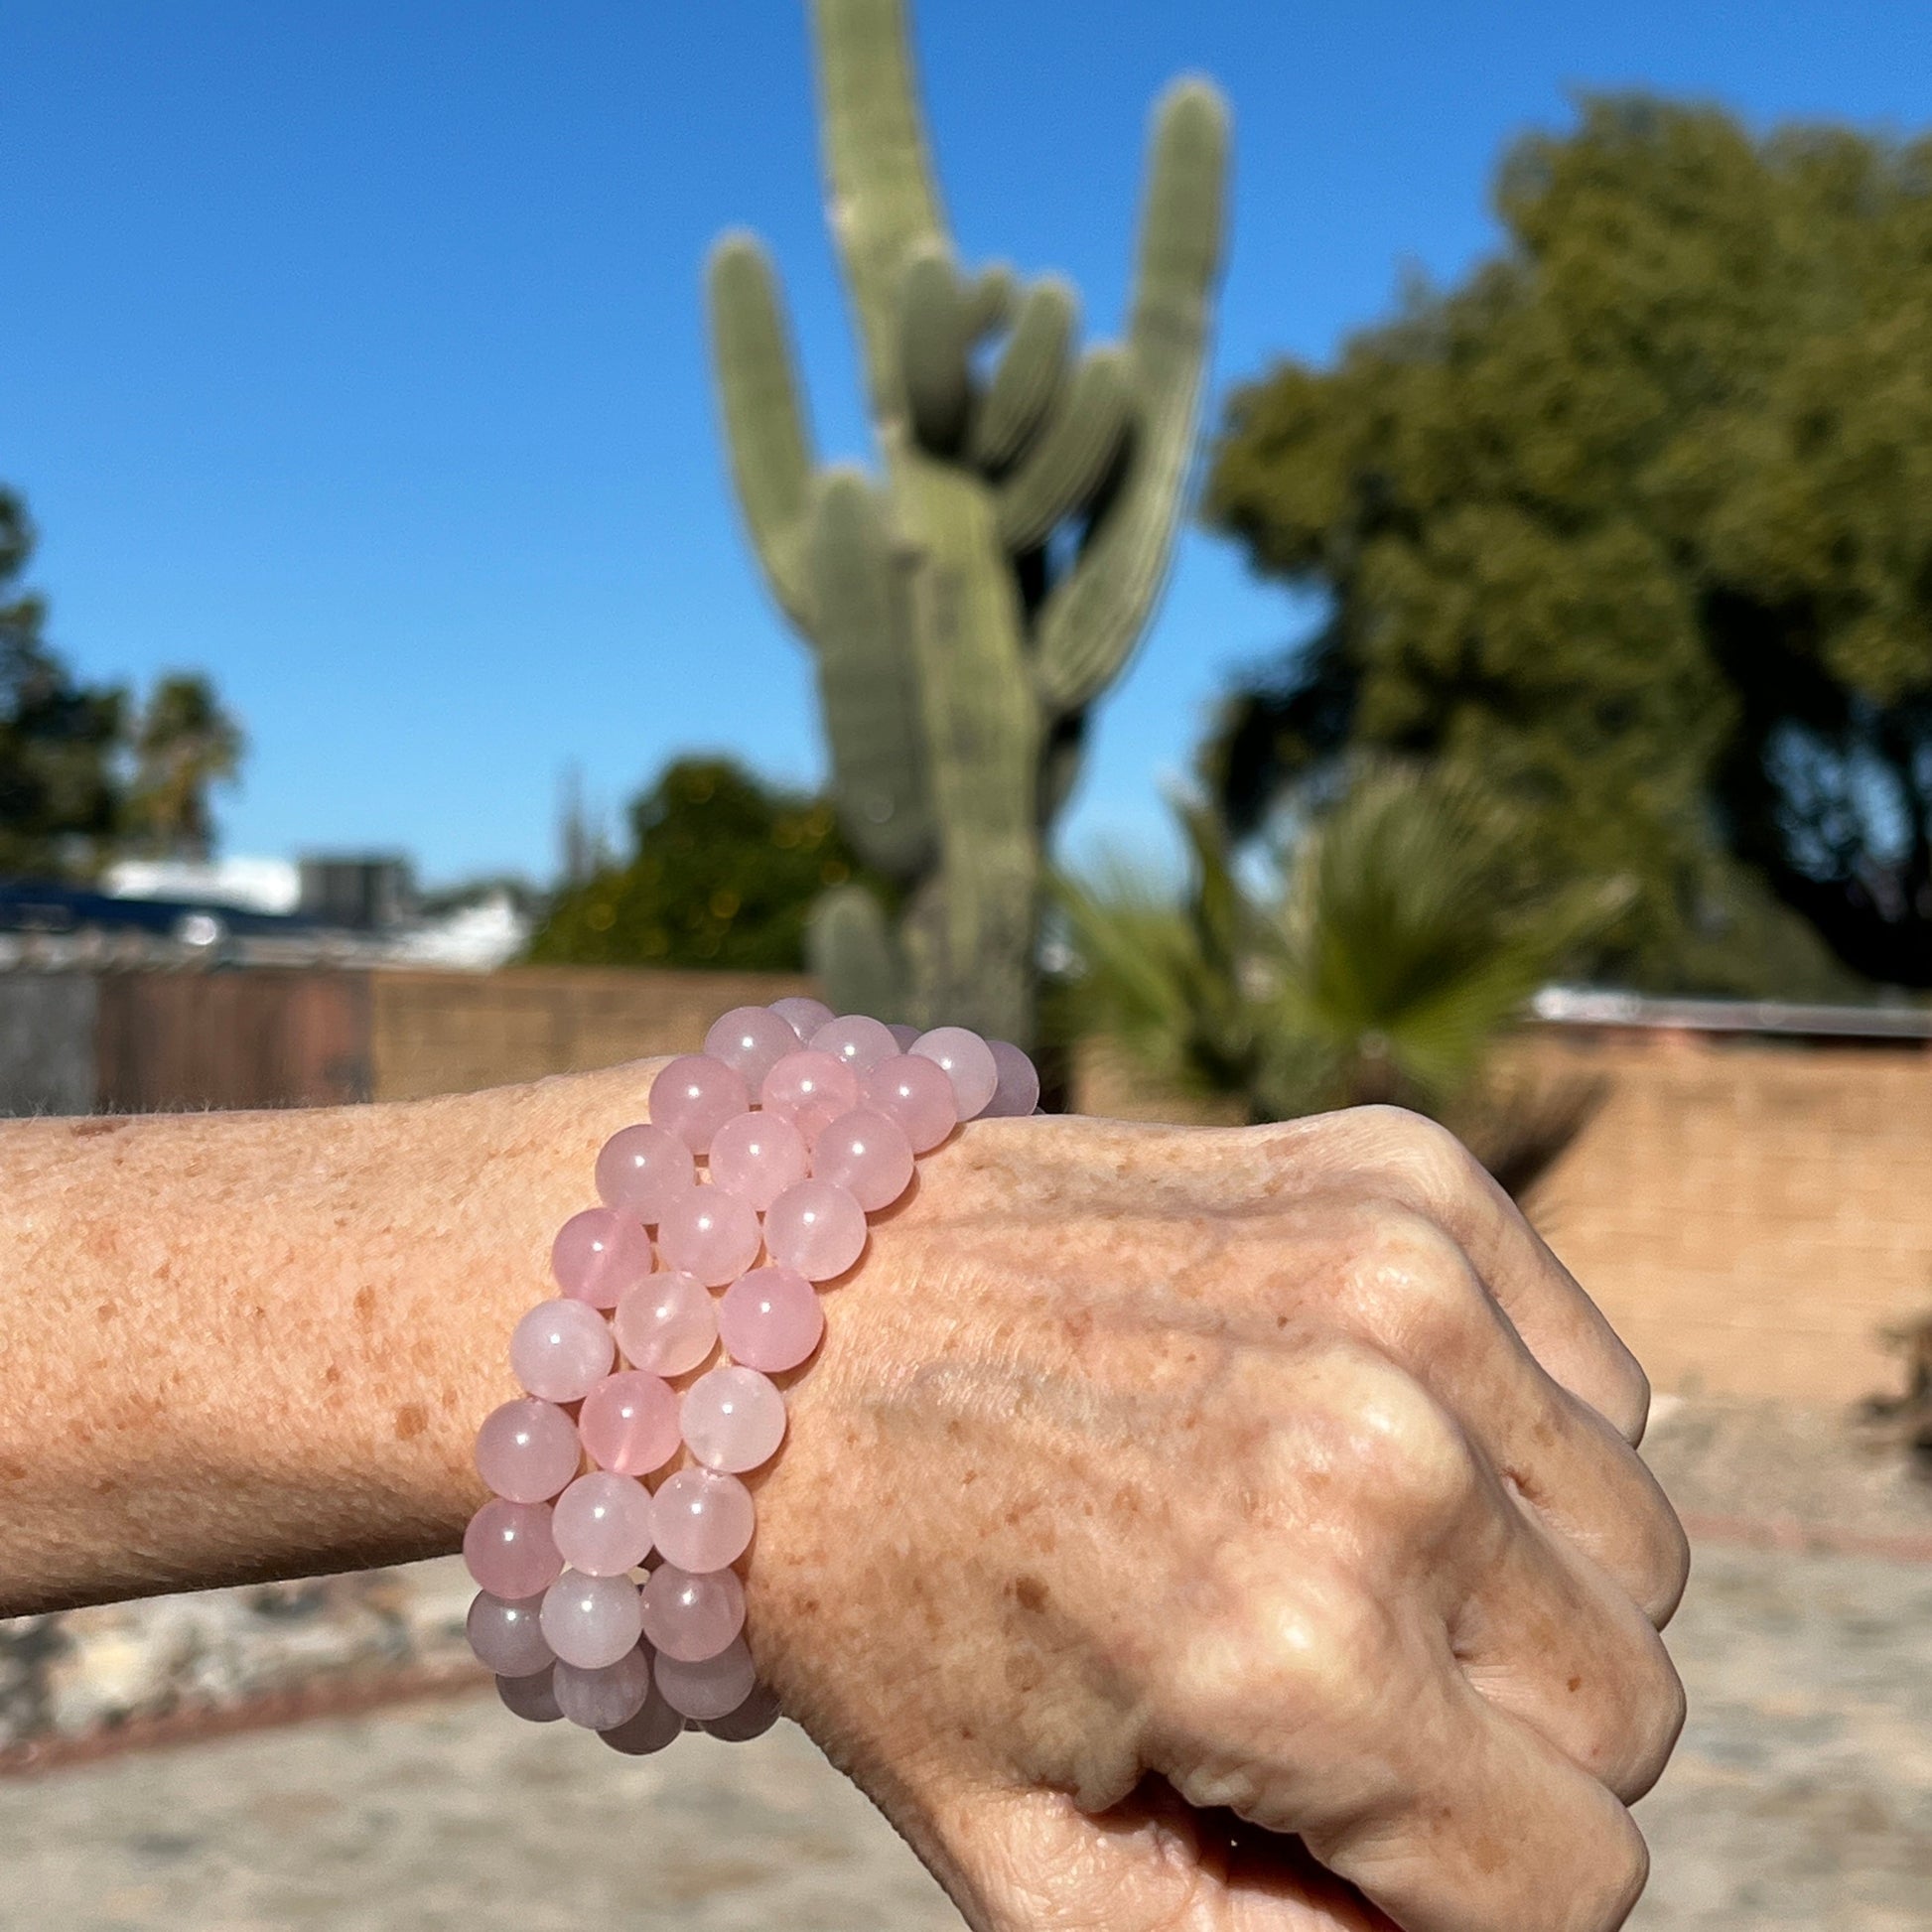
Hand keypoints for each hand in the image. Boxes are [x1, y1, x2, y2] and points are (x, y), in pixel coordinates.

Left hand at [751, 1105, 1687, 1931]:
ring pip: (1633, 1544)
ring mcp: (1404, 1278)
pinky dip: (1511, 1434)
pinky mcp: (1405, 1175)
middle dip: (1493, 1746)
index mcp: (1289, 1647)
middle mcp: (1381, 1444)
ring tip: (1317, 1546)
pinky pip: (1594, 1380)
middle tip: (1310, 1687)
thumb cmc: (889, 1595)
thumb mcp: (1037, 1874)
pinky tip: (1344, 1420)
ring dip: (1516, 1585)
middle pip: (1631, 1707)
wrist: (772, 1304)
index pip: (1580, 1882)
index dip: (1460, 1894)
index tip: (1334, 1824)